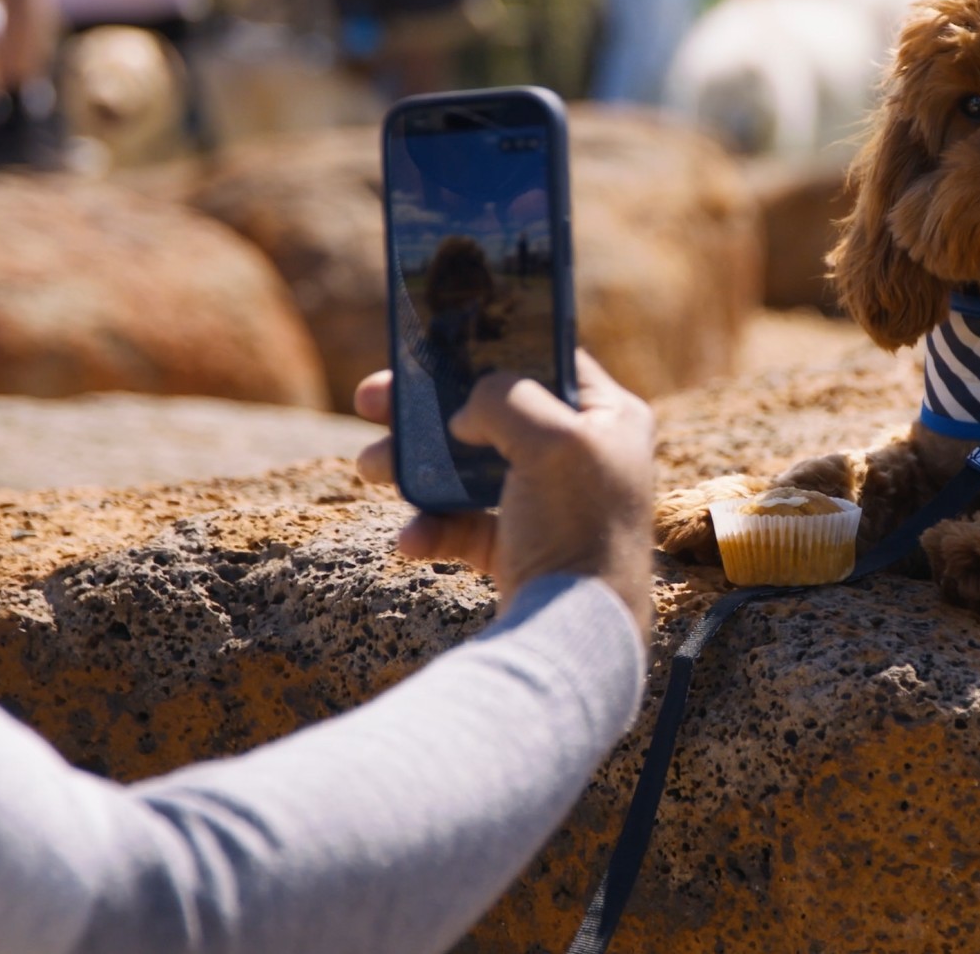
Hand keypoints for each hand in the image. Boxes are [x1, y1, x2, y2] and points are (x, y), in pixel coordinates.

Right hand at [355, 353, 657, 634]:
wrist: (576, 634)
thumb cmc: (580, 529)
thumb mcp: (553, 441)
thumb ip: (505, 399)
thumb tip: (467, 410)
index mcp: (608, 418)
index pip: (547, 359)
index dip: (491, 349)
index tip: (437, 344)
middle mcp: (582, 455)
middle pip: (491, 413)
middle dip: (427, 410)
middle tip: (373, 399)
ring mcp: (547, 502)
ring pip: (466, 467)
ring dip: (413, 466)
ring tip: (370, 466)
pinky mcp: (518, 546)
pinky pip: (463, 524)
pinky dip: (432, 527)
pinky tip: (411, 541)